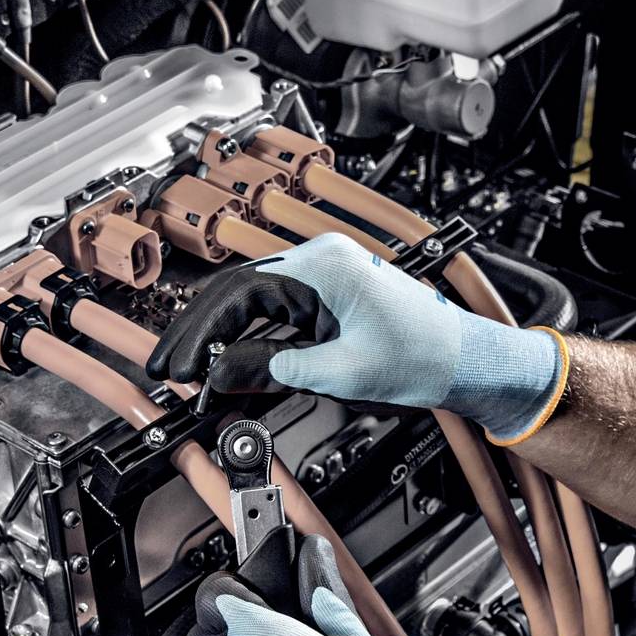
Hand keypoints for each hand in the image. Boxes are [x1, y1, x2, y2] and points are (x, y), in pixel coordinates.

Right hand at [149, 233, 566, 443]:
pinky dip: (248, 338)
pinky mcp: (327, 295)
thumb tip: (221, 373)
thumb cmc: (424, 355)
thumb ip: (275, 370)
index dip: (202, 332)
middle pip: (236, 291)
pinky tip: (228, 364)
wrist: (466, 358)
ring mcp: (322, 276)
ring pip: (250, 301)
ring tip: (190, 371)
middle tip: (169, 369)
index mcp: (323, 267)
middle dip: (199, 331)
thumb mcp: (341, 372)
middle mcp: (319, 261)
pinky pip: (273, 312)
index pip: (239, 292)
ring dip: (219, 335)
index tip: (182, 367)